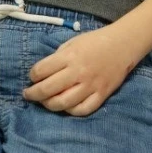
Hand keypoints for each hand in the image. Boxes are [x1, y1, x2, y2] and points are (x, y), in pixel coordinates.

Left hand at [23, 26, 138, 116]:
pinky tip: (65, 107)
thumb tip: (43, 73)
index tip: (32, 77)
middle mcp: (78, 72)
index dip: (32, 75)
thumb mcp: (72, 43)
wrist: (123, 44)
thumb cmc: (95, 41)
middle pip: (48, 90)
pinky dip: (71, 111)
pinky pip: (83, 110)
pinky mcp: (102, 94)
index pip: (41, 71)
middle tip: (28, 94)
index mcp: (69, 56)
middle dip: (33, 94)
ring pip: (63, 103)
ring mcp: (91, 85)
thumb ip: (58, 57)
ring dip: (48, 105)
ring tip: (44, 102)